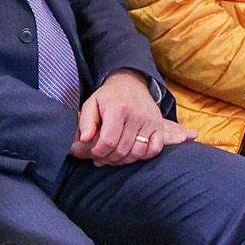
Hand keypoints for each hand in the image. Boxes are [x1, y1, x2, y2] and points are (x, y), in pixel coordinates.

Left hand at [72, 72, 187, 166]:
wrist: (131, 83)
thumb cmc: (109, 97)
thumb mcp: (91, 103)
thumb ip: (85, 122)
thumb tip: (85, 140)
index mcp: (118, 109)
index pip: (108, 142)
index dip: (99, 153)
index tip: (94, 152)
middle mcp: (136, 115)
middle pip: (122, 150)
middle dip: (109, 158)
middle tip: (102, 158)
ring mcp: (150, 121)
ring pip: (137, 153)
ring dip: (124, 160)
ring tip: (114, 157)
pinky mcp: (159, 126)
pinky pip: (154, 149)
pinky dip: (143, 156)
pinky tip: (132, 152)